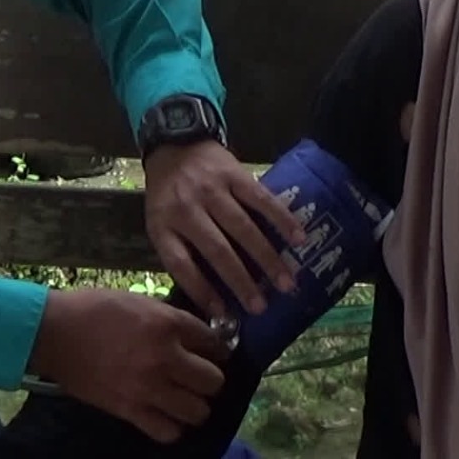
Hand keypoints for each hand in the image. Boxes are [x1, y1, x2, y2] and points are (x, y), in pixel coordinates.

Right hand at [27, 288, 228, 442]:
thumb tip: (193, 335)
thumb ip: (168, 319)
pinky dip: (171, 427)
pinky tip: (165, 415)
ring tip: (185, 399)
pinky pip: (168, 432)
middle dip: (211, 379)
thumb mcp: (139, 302)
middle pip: (214, 381)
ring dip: (195, 406)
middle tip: (199, 377)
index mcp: (167, 324)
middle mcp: (165, 358)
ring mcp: (148, 388)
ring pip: (198, 411)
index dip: (217, 349)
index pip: (213, 342)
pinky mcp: (130, 410)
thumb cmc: (94, 309)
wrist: (55, 332)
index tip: (214, 352)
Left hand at [143, 140, 305, 317]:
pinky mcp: (235, 175)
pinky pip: (261, 200)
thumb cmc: (168, 195)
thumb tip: (212, 297)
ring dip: (267, 257)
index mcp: (164, 226)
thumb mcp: (160, 224)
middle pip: (217, 251)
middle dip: (242, 282)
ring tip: (286, 282)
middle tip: (262, 306)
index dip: (203, 291)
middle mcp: (187, 209)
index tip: (224, 314)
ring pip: (243, 228)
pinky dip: (282, 219)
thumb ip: (180, 253)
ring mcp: (212, 190)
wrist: (174, 145)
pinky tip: (298, 238)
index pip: (182, 265)